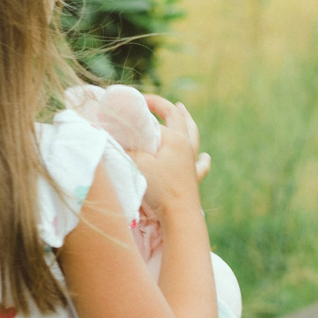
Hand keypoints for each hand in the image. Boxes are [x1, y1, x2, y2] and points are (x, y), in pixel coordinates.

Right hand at [133, 96, 205, 212]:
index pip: (154, 121)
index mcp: (174, 139)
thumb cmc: (160, 188)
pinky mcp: (193, 179)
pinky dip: (202, 160)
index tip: (124, 108)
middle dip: (165, 107)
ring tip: (183, 111)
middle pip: (179, 119)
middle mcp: (186, 147)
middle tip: (153, 102)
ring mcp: (191, 162)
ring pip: (193, 135)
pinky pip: (200, 165)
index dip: (140, 112)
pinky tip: (205, 157)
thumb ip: (125, 148)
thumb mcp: (137, 163)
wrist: (179, 215)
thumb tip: (111, 136)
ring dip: (187, 120)